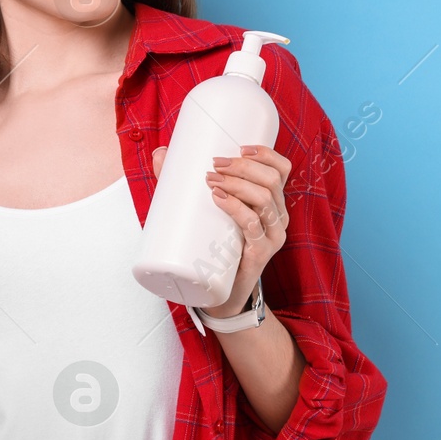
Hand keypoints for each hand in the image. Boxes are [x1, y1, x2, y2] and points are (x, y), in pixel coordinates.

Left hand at [151, 143, 290, 317]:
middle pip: (271, 181)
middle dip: (242, 167)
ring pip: (265, 200)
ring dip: (237, 184)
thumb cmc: (213, 246)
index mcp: (271, 202)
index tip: (239, 147)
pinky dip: (237, 209)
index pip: (281, 170)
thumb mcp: (203, 211)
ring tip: (210, 180)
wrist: (217, 292)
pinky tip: (219, 199)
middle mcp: (278, 217)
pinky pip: (253, 227)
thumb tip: (159, 152)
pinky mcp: (260, 255)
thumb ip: (180, 182)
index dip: (266, 154)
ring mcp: (272, 237)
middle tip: (213, 166)